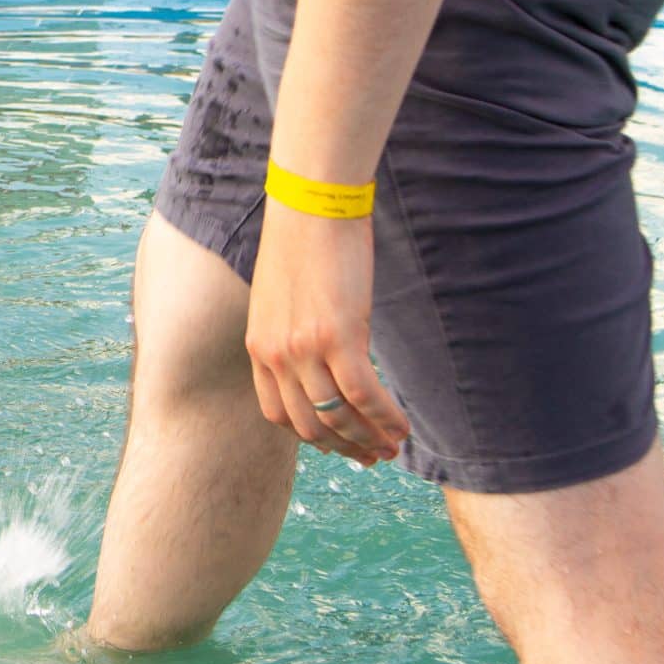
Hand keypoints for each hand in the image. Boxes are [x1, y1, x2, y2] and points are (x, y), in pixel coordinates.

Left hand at [244, 202, 408, 464]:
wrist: (311, 206)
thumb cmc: (303, 245)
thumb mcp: (282, 298)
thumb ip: (290, 333)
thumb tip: (318, 357)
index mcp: (259, 347)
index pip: (278, 414)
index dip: (311, 437)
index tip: (338, 444)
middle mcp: (275, 355)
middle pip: (309, 425)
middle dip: (344, 447)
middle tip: (373, 457)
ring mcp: (304, 349)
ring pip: (339, 416)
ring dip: (370, 439)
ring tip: (394, 448)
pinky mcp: (338, 336)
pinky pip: (364, 395)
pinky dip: (386, 418)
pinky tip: (404, 428)